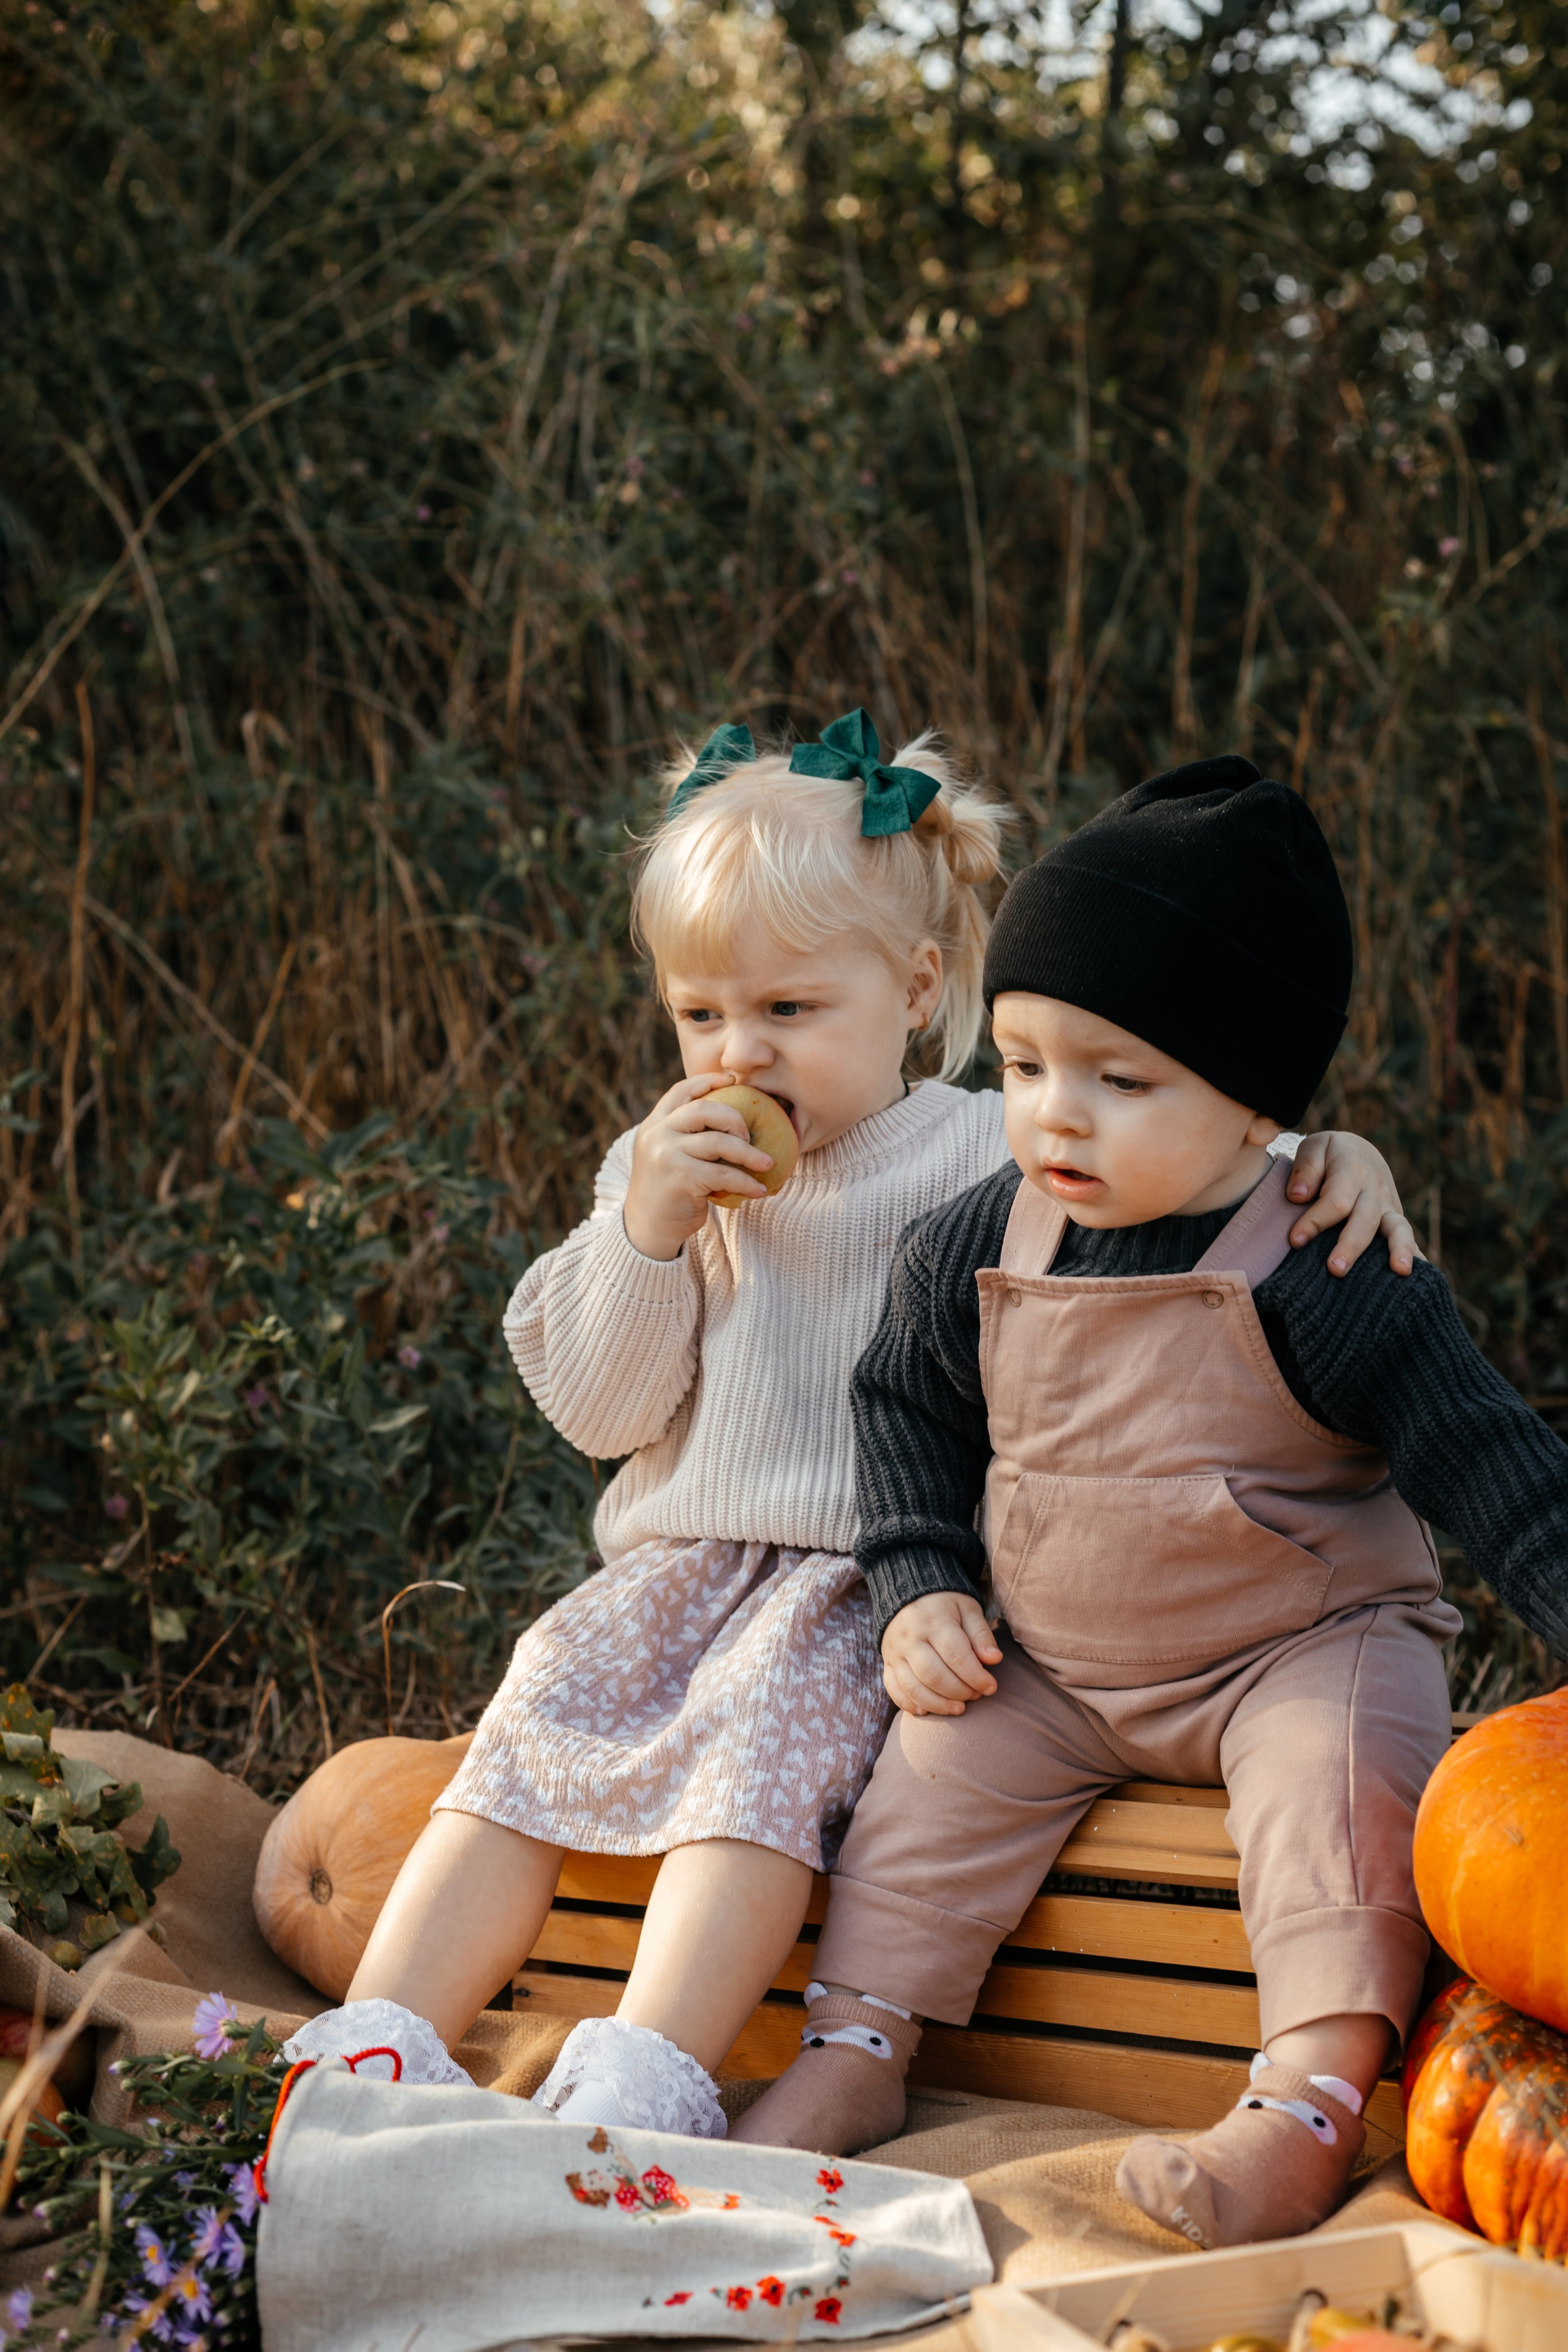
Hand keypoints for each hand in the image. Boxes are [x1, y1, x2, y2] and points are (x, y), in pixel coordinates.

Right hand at [622, 1072, 776, 1260]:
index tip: (732, 1080)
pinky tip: (759, 1190)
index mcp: (654, 1124)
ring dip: (749, 1153)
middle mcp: (657, 1134)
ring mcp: (666, 1154)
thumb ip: (686, 1136)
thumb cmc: (668, 1191)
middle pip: (703, 1109)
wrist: (647, 1229)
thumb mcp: (667, 1155)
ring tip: (767, 1163)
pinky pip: (724, 1174)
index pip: (681, 1091)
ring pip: (719, 1142)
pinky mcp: (681, 1178)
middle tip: (750, 1135)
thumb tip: (732, 1121)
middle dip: (734, 1119)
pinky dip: (747, 1182)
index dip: (708, 1081)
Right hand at [881, 1592, 1002, 1715]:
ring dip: (938, 1704)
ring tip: (958, 1708)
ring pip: (913, 1688)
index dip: (976, 1677)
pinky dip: (909, 1705)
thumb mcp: (967, 1609)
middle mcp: (910, 1638)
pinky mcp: (887, 1663)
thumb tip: (994, 1659)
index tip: (991, 1687)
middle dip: (959, 1692)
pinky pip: (894, 1690)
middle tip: (975, 1696)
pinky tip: (928, 1711)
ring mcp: (895, 1652)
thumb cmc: (945, 1604)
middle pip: (934, 1676)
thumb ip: (981, 1634)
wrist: (906, 1593)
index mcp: (934, 1621)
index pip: (956, 1656)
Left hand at [1286, 1131, 1416, 1277]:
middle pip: (1365, 1219)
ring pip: (1398, 1228)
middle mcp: (1375, 1190)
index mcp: (1352, 1170)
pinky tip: (1417, 1280)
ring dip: (1399, 1249)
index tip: (1295, 1240)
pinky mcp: (1395, 1220)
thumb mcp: (1315, 1147)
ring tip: (1399, 1271)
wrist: (1358, 1151)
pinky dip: (1416, 1258)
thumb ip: (1305, 1168)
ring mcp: (1389, 1206)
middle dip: (1351, 1245)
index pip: (1335, 1199)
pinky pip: (1409, 1239)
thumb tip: (1298, 1196)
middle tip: (1335, 1270)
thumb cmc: (1328, 1154)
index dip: (1315, 1221)